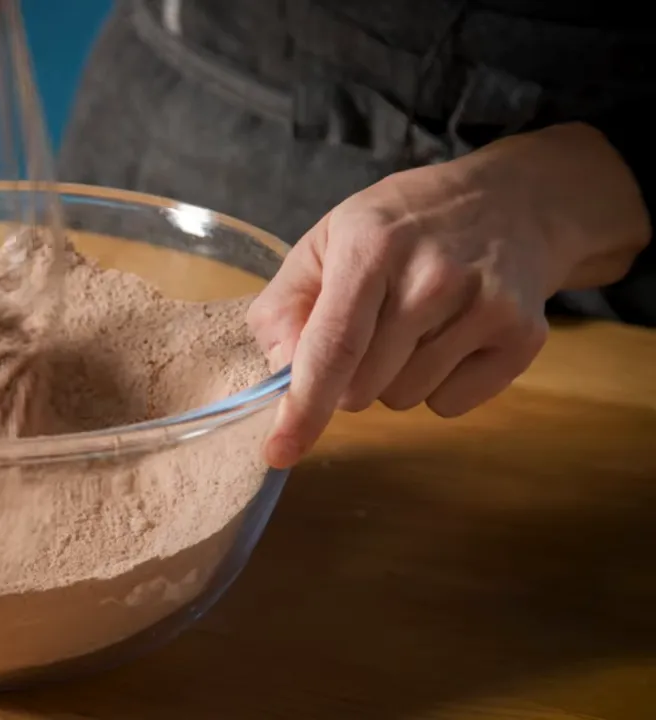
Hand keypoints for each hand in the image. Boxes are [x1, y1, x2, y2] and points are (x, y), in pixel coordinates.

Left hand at [248, 122, 650, 467]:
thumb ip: (287, 305)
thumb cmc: (401, 226)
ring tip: (416, 322)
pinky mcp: (522, 337)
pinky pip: (450, 405)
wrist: (511, 202)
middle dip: (347, 376)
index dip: (302, 406)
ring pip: (403, 400)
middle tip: (369, 325)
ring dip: (394, 378)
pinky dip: (440, 385)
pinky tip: (452, 335)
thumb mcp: (328, 241)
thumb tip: (279, 371)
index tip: (279, 451)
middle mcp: (432, 278)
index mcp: (371, 248)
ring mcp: (484, 307)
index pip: (332, 346)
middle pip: (361, 388)